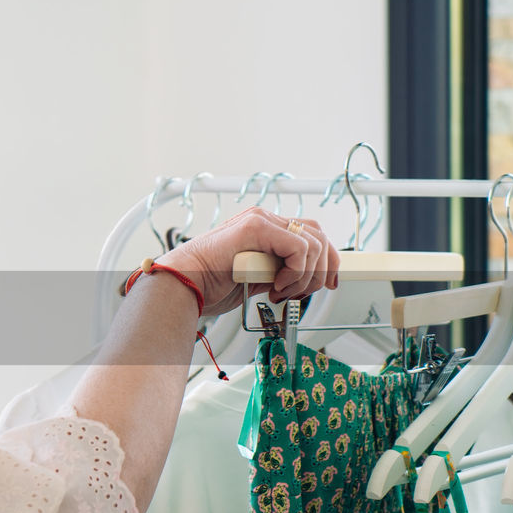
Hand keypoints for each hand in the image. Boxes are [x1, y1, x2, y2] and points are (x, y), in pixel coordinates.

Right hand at [157, 206, 338, 316]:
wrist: (184, 284)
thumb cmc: (211, 285)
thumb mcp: (258, 278)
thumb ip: (281, 272)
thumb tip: (307, 280)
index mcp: (264, 229)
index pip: (311, 235)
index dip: (327, 261)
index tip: (328, 284)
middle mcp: (264, 219)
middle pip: (319, 236)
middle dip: (322, 271)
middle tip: (300, 294)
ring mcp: (260, 220)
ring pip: (314, 243)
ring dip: (305, 277)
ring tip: (281, 292)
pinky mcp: (256, 227)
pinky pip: (299, 248)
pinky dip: (295, 272)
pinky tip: (276, 285)